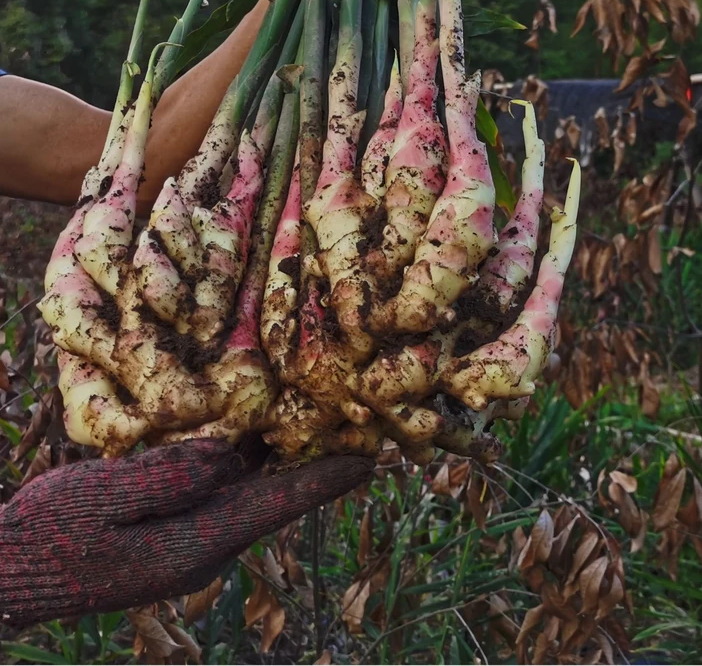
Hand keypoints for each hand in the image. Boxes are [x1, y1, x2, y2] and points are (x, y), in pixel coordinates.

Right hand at [0, 439, 372, 628]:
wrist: (10, 574)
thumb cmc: (48, 534)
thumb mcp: (102, 498)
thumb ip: (167, 476)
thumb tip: (227, 455)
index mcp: (196, 543)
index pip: (276, 505)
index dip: (325, 478)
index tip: (372, 460)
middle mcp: (206, 546)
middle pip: (275, 497)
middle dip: (315, 462)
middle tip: (360, 425)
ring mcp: (191, 542)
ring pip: (253, 493)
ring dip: (285, 461)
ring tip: (322, 419)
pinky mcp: (175, 532)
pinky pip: (225, 493)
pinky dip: (249, 463)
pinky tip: (258, 433)